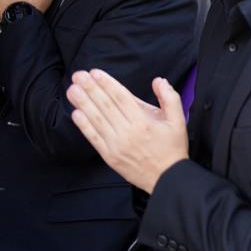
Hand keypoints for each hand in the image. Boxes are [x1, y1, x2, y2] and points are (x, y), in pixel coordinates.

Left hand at [67, 69, 188, 194]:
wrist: (166, 177)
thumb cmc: (172, 147)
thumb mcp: (178, 120)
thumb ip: (170, 98)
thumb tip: (158, 81)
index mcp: (144, 122)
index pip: (121, 98)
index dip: (107, 84)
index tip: (95, 73)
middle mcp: (128, 132)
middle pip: (106, 106)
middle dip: (91, 89)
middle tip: (79, 75)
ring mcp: (116, 145)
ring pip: (97, 120)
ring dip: (83, 104)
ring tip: (72, 90)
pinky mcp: (109, 156)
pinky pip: (94, 138)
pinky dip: (83, 125)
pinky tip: (76, 113)